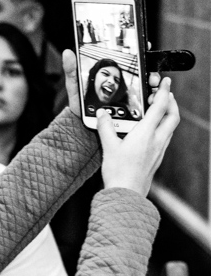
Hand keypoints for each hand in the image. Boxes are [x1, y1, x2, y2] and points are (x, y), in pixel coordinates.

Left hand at [62, 47, 161, 117]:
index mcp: (112, 75)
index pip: (129, 59)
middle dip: (150, 70)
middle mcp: (124, 83)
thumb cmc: (80, 104)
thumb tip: (67, 53)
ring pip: (147, 86)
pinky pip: (146, 103)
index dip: (140, 52)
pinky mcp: (132, 108)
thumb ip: (72, 70)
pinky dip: (152, 99)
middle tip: (149, 73)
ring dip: (152, 83)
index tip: (146, 47)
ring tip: (151, 83)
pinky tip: (151, 98)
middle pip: (143, 72)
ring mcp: (130, 95)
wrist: (82, 124)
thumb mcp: (75, 86)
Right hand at [98, 77, 178, 194]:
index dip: (163, 91)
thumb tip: (102, 115)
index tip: (164, 82)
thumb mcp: (108, 147)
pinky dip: (161, 129)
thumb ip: (105, 128)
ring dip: (167, 115)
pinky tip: (151, 132)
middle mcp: (157, 139)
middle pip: (172, 115)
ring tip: (157, 111)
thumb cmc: (120, 173)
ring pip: (170, 127)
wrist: (127, 193)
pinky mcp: (157, 158)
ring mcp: (159, 149)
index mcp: (146, 133)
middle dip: (170, 102)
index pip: (161, 106)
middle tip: (164, 95)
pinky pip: (164, 138)